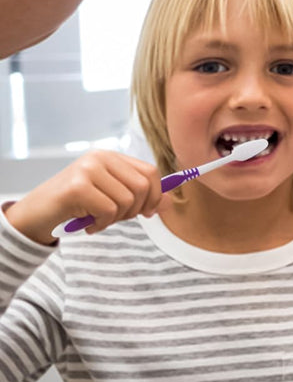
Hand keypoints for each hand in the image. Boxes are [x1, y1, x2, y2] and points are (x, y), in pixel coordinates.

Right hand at [4, 150, 162, 245]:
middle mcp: (101, 157)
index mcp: (111, 156)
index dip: (156, 194)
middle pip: (142, 186)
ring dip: (115, 219)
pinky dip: (102, 224)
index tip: (149, 212)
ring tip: (98, 221)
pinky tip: (88, 225)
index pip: (150, 171)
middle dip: (135, 210)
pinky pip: (108, 210)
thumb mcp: (109, 196)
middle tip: (116, 219)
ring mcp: (88, 169)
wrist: (34, 214)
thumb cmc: (73, 205)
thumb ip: (138, 196)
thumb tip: (170, 203)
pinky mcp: (77, 187)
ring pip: (126, 200)